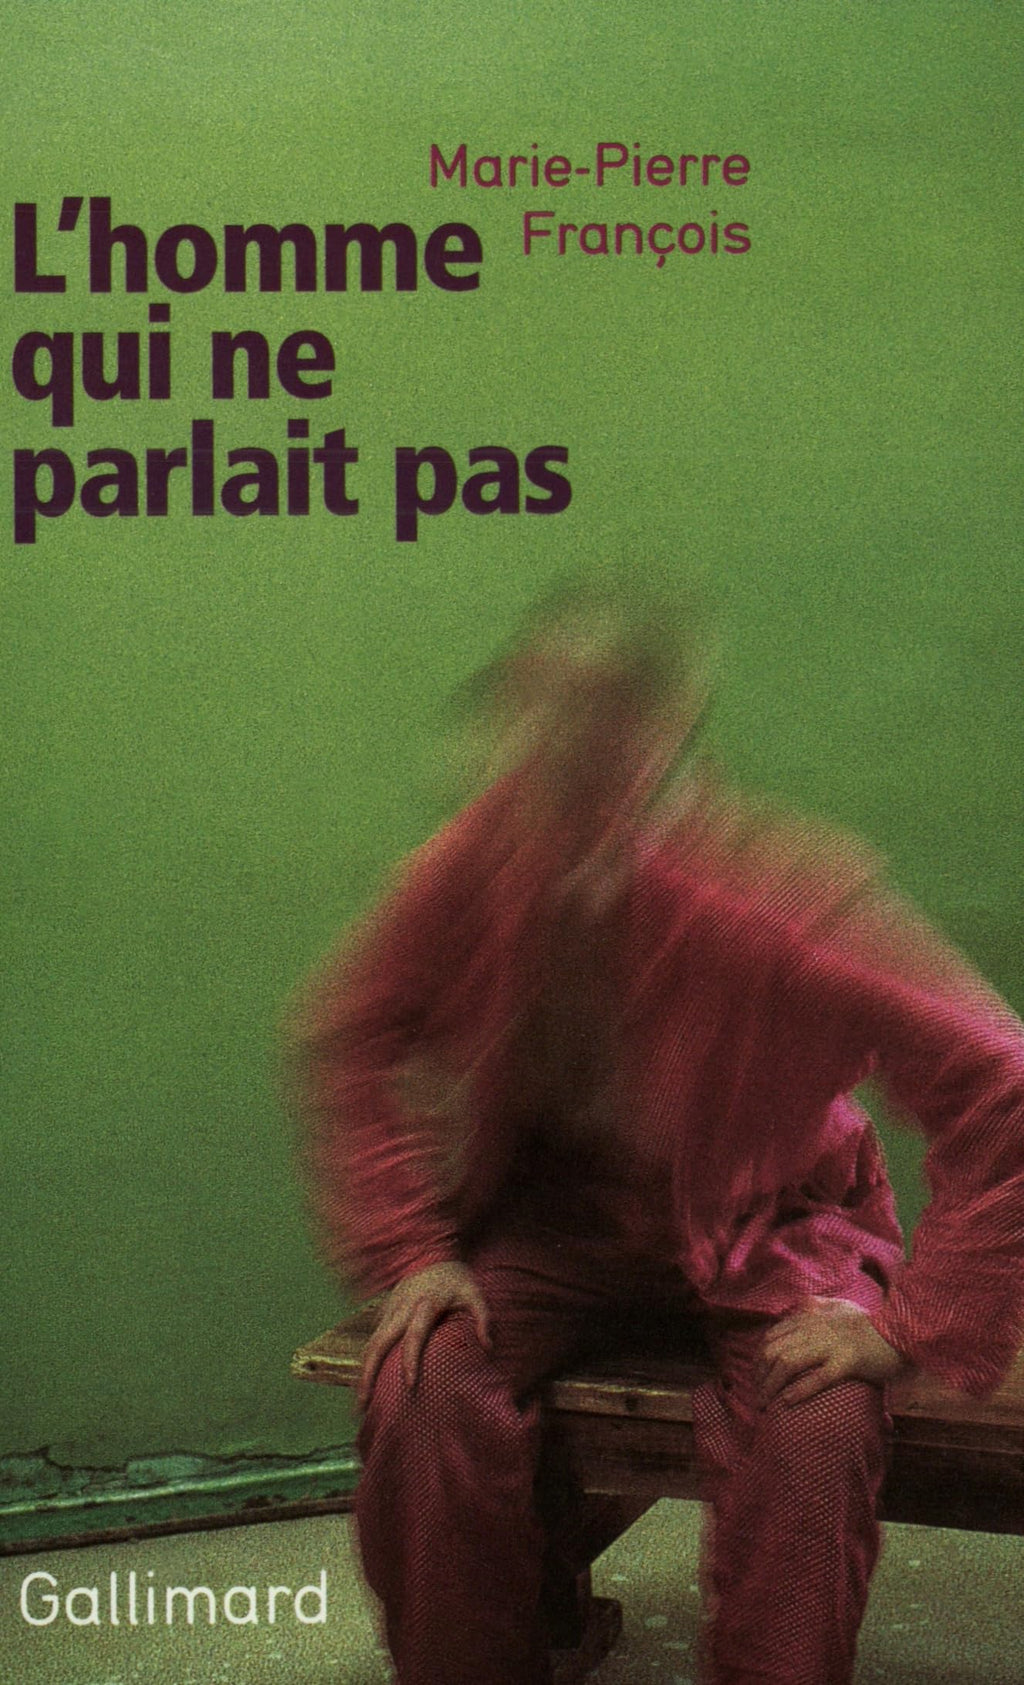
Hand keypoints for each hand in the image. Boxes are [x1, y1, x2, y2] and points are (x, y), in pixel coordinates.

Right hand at [357, 1262, 491, 1409]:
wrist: (432, 1255)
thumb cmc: (457, 1280)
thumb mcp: (475, 1295)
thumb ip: (483, 1319)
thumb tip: (488, 1348)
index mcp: (425, 1305)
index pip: (414, 1336)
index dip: (411, 1361)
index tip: (410, 1386)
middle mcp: (401, 1308)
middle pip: (378, 1344)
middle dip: (368, 1374)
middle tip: (363, 1406)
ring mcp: (388, 1309)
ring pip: (370, 1343)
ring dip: (362, 1372)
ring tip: (360, 1404)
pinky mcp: (382, 1311)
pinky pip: (372, 1338)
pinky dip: (367, 1360)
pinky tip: (366, 1382)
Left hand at [759, 1297, 906, 1407]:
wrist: (900, 1330)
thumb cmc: (870, 1323)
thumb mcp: (839, 1306)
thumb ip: (817, 1305)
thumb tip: (800, 1306)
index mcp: (811, 1317)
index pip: (772, 1336)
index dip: (758, 1358)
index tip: (757, 1375)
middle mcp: (815, 1329)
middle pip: (773, 1350)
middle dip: (759, 1375)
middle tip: (758, 1395)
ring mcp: (830, 1345)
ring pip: (788, 1363)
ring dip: (771, 1385)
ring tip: (765, 1403)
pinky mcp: (847, 1362)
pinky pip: (818, 1378)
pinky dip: (799, 1390)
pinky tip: (787, 1402)